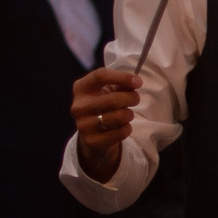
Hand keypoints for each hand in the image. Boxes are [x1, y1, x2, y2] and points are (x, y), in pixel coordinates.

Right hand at [69, 67, 141, 182]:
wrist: (92, 132)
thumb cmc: (103, 104)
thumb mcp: (108, 90)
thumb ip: (121, 83)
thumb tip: (135, 82)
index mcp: (81, 88)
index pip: (100, 76)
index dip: (122, 77)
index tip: (138, 82)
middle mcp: (79, 106)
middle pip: (113, 99)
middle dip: (132, 98)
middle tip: (136, 99)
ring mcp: (83, 125)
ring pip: (118, 116)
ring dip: (129, 114)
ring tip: (127, 114)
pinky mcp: (92, 141)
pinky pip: (120, 132)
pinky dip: (127, 128)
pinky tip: (122, 126)